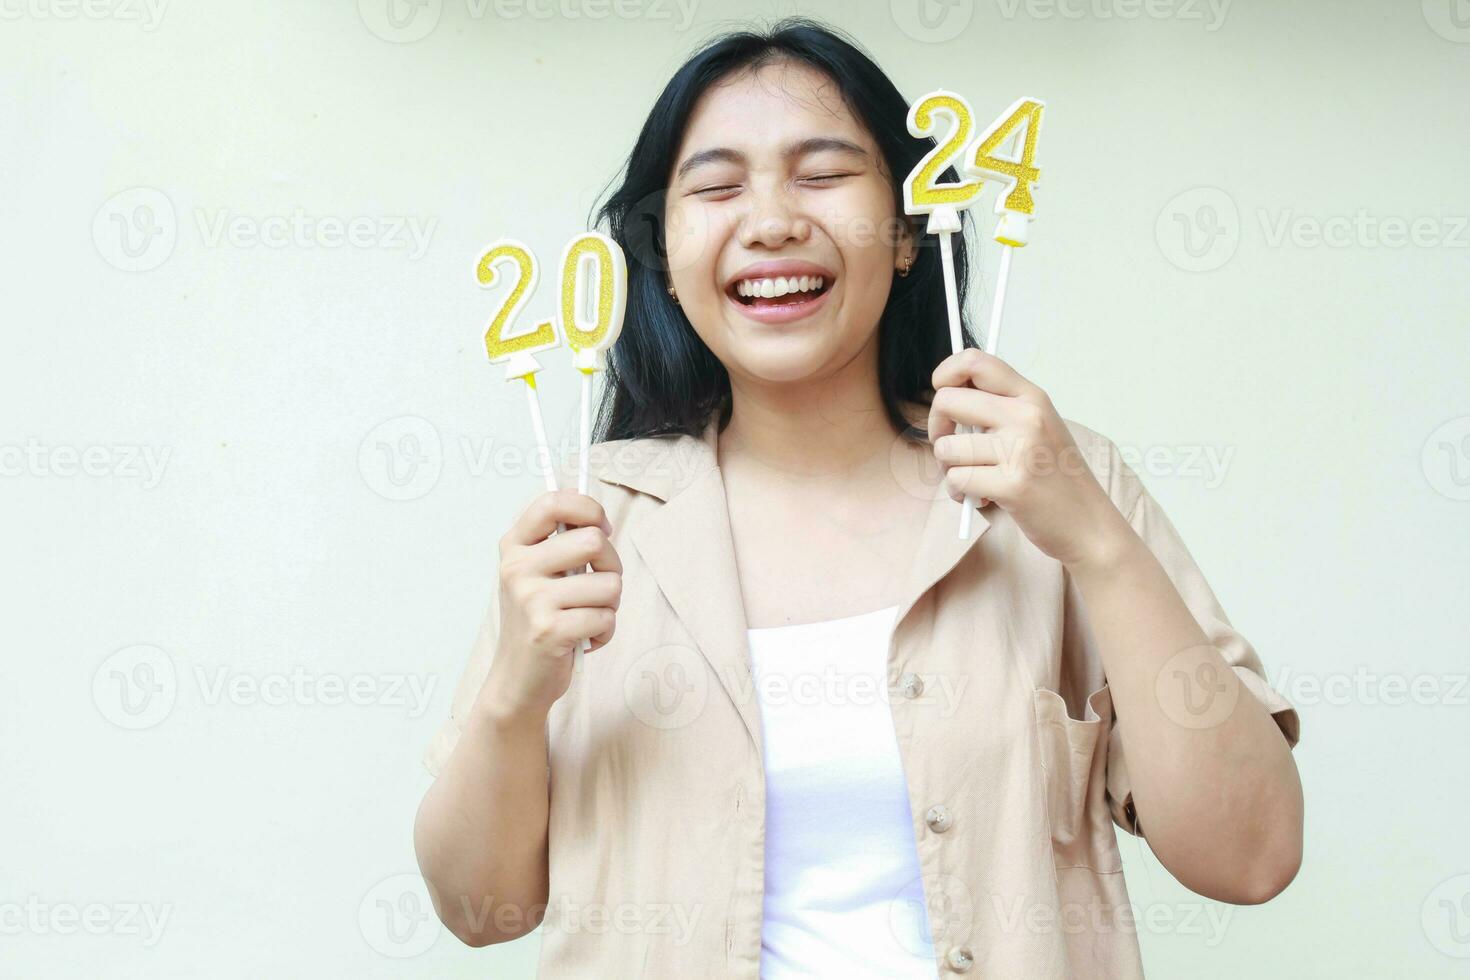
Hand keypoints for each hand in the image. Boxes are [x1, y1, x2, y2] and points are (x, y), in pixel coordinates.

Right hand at [482, 490, 621, 720]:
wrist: (517, 680)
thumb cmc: (537, 620)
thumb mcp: (536, 573)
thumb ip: (558, 541)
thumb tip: (591, 506)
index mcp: (514, 546)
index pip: (553, 502)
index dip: (588, 508)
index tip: (601, 528)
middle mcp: (517, 568)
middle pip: (593, 540)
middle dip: (612, 564)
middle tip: (600, 585)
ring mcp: (532, 599)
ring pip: (609, 583)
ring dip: (611, 604)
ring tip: (588, 617)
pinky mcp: (550, 630)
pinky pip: (605, 617)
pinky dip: (605, 631)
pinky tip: (585, 639)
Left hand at [928, 349, 1134, 570]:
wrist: (1088, 523)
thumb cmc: (1056, 477)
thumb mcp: (1037, 426)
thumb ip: (1000, 406)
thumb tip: (949, 395)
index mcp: (1031, 397)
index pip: (976, 361)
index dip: (945, 373)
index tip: (941, 391)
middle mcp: (1026, 416)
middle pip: (947, 400)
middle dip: (937, 428)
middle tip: (953, 448)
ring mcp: (1020, 450)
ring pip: (946, 447)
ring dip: (949, 469)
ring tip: (974, 479)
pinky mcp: (1011, 485)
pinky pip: (956, 480)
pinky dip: (959, 493)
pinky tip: (981, 497)